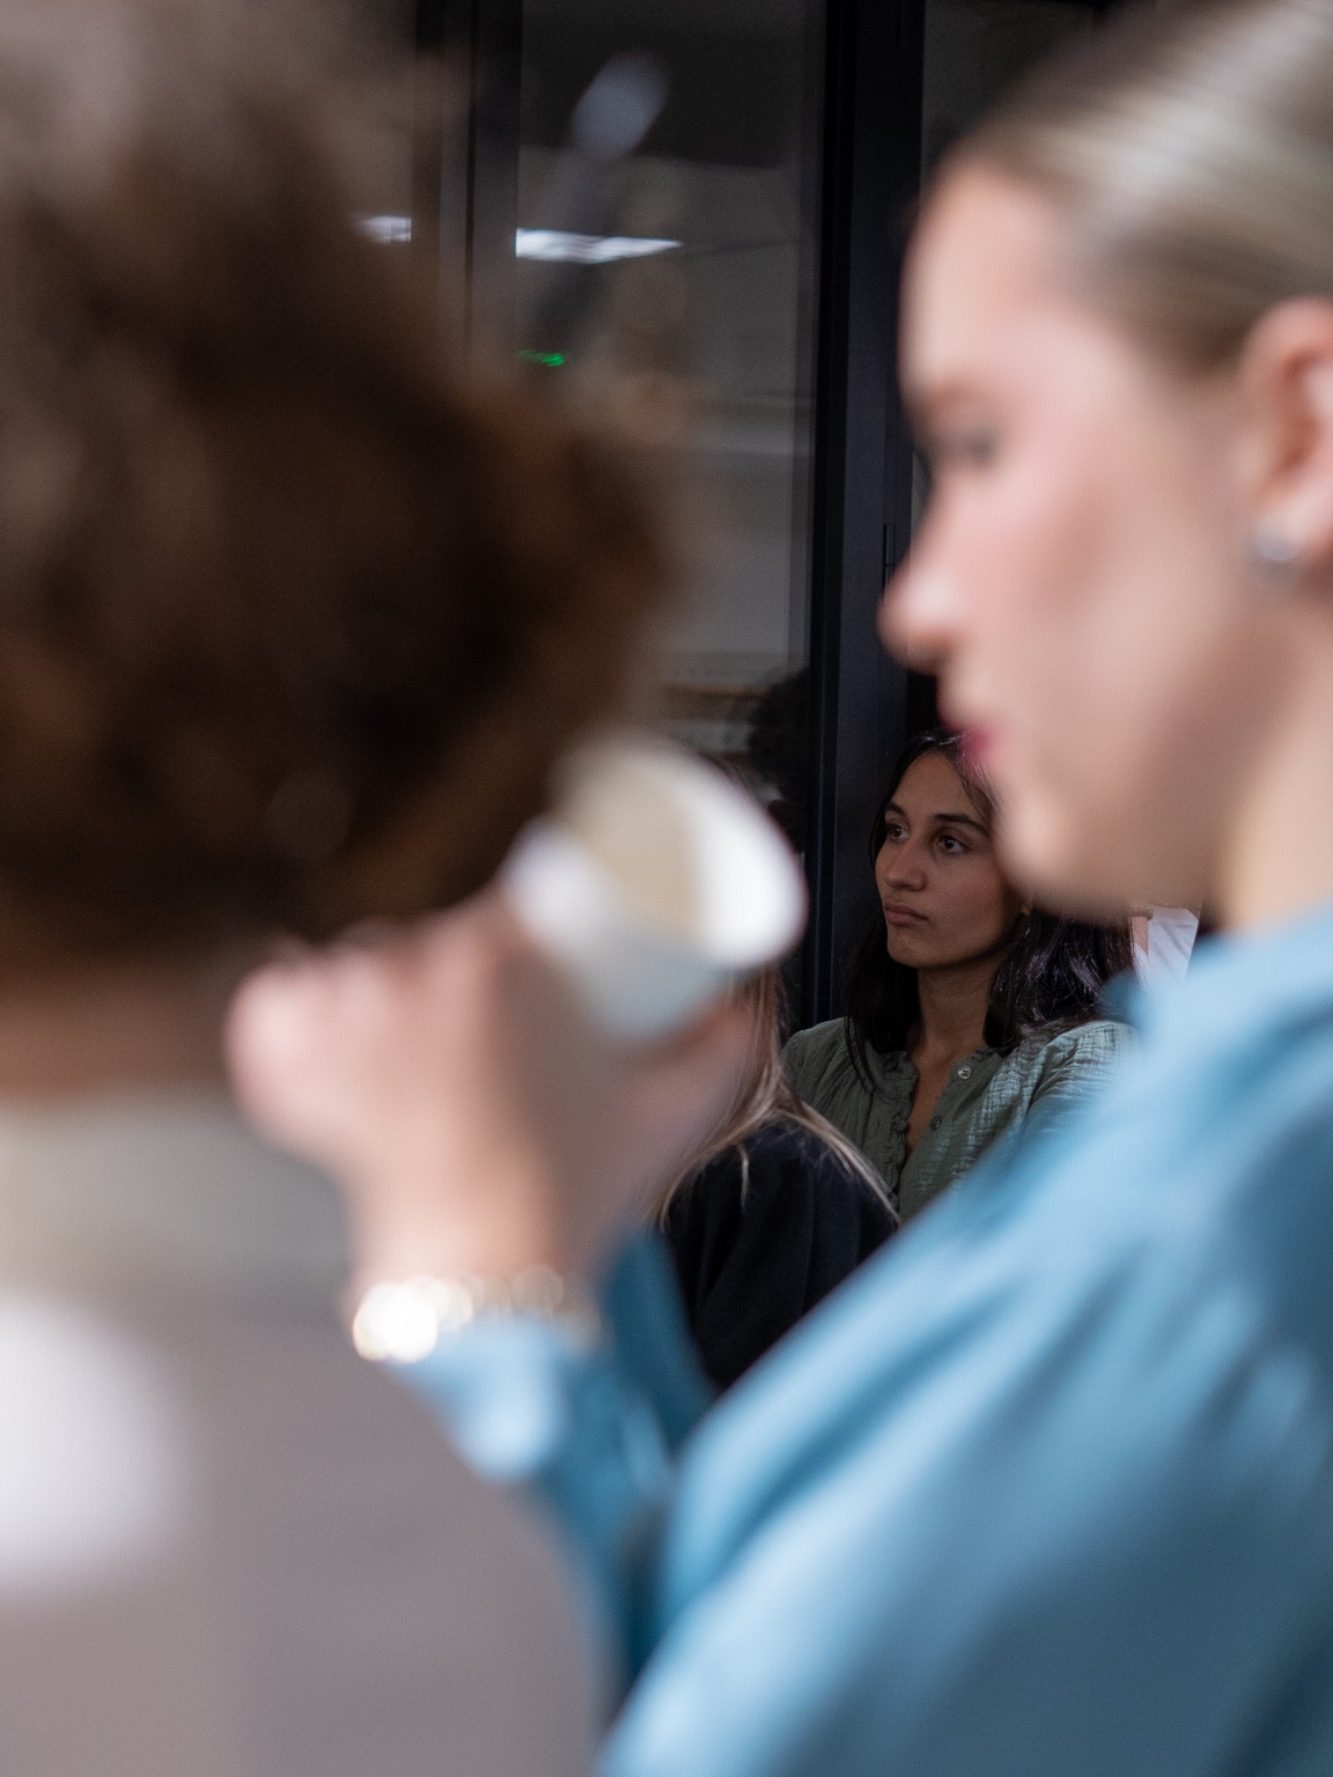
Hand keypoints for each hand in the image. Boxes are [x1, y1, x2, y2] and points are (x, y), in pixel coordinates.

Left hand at [225, 893, 751, 1284]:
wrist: (492, 1281)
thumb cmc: (579, 1192)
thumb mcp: (669, 1110)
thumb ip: (723, 1049)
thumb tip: (741, 1004)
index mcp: (498, 963)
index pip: (507, 908)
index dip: (519, 922)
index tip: (531, 941)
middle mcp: (411, 976)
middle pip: (428, 940)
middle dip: (453, 964)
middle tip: (481, 1011)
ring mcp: (347, 1025)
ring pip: (351, 969)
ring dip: (371, 985)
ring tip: (405, 1025)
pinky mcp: (301, 1075)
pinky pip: (274, 1016)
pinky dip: (282, 1018)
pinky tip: (303, 1015)